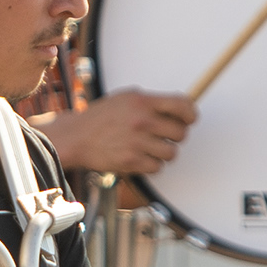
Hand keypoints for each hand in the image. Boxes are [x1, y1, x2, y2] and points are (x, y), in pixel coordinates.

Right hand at [39, 87, 195, 178]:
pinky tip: (140, 157)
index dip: (191, 114)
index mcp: (142, 101)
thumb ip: (151, 102)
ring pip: (172, 153)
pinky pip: (157, 167)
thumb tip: (180, 107)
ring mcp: (137, 142)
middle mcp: (142, 121)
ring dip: (164, 152)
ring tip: (150, 147)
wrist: (76, 137)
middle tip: (164, 135)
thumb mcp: (126, 98)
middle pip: (181, 133)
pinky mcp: (132, 162)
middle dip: (176, 136)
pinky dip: (152, 165)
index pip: (182, 105)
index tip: (189, 119)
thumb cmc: (101, 117)